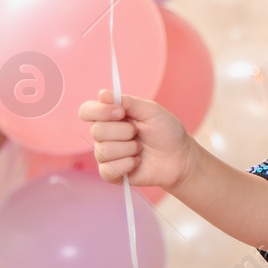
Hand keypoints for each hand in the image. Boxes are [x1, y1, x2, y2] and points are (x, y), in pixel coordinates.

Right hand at [78, 89, 192, 189]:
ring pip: (104, 151)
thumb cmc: (166, 131)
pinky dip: (128, 164)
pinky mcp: (111, 173)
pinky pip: (108, 170)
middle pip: (96, 131)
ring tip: (140, 148)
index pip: (87, 111)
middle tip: (138, 132)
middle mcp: (105, 135)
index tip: (121, 112)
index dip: (100, 111)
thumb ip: (128, 102)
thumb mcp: (151, 110)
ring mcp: (107, 155)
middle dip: (124, 131)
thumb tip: (102, 93)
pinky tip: (137, 162)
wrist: (179, 156)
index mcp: (111, 117)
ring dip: (129, 148)